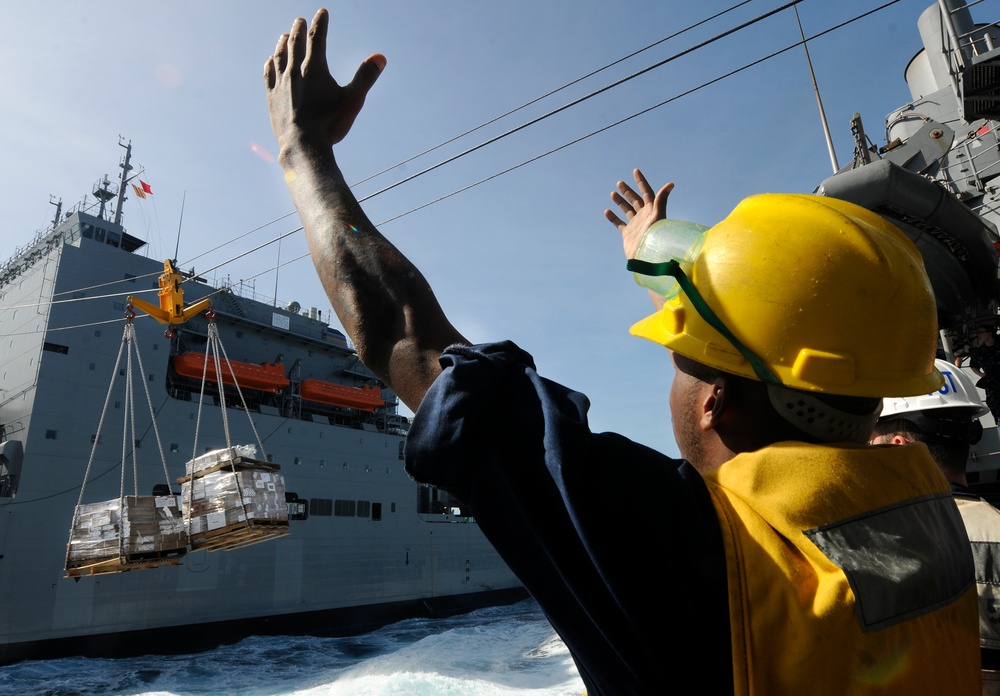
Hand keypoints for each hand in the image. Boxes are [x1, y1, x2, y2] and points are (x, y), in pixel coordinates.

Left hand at [264, 9, 384, 158]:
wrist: (302, 145)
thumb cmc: (330, 123)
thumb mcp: (353, 100)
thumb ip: (365, 77)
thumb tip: (380, 57)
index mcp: (315, 68)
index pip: (317, 37)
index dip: (320, 23)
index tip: (322, 12)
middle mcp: (294, 71)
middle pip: (294, 43)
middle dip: (298, 29)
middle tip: (299, 20)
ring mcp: (280, 84)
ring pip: (279, 56)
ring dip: (282, 44)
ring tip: (283, 37)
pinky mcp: (271, 97)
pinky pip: (268, 74)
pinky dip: (270, 64)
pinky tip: (270, 61)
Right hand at [604, 169, 672, 259]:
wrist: (647, 256)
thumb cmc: (655, 236)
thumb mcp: (658, 216)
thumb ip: (661, 200)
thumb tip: (671, 184)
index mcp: (652, 210)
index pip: (646, 192)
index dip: (641, 182)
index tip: (635, 171)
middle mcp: (644, 216)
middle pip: (635, 200)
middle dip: (628, 191)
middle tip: (620, 183)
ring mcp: (635, 225)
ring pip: (626, 210)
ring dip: (620, 201)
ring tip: (613, 193)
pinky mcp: (628, 234)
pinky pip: (619, 223)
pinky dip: (613, 218)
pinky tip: (607, 211)